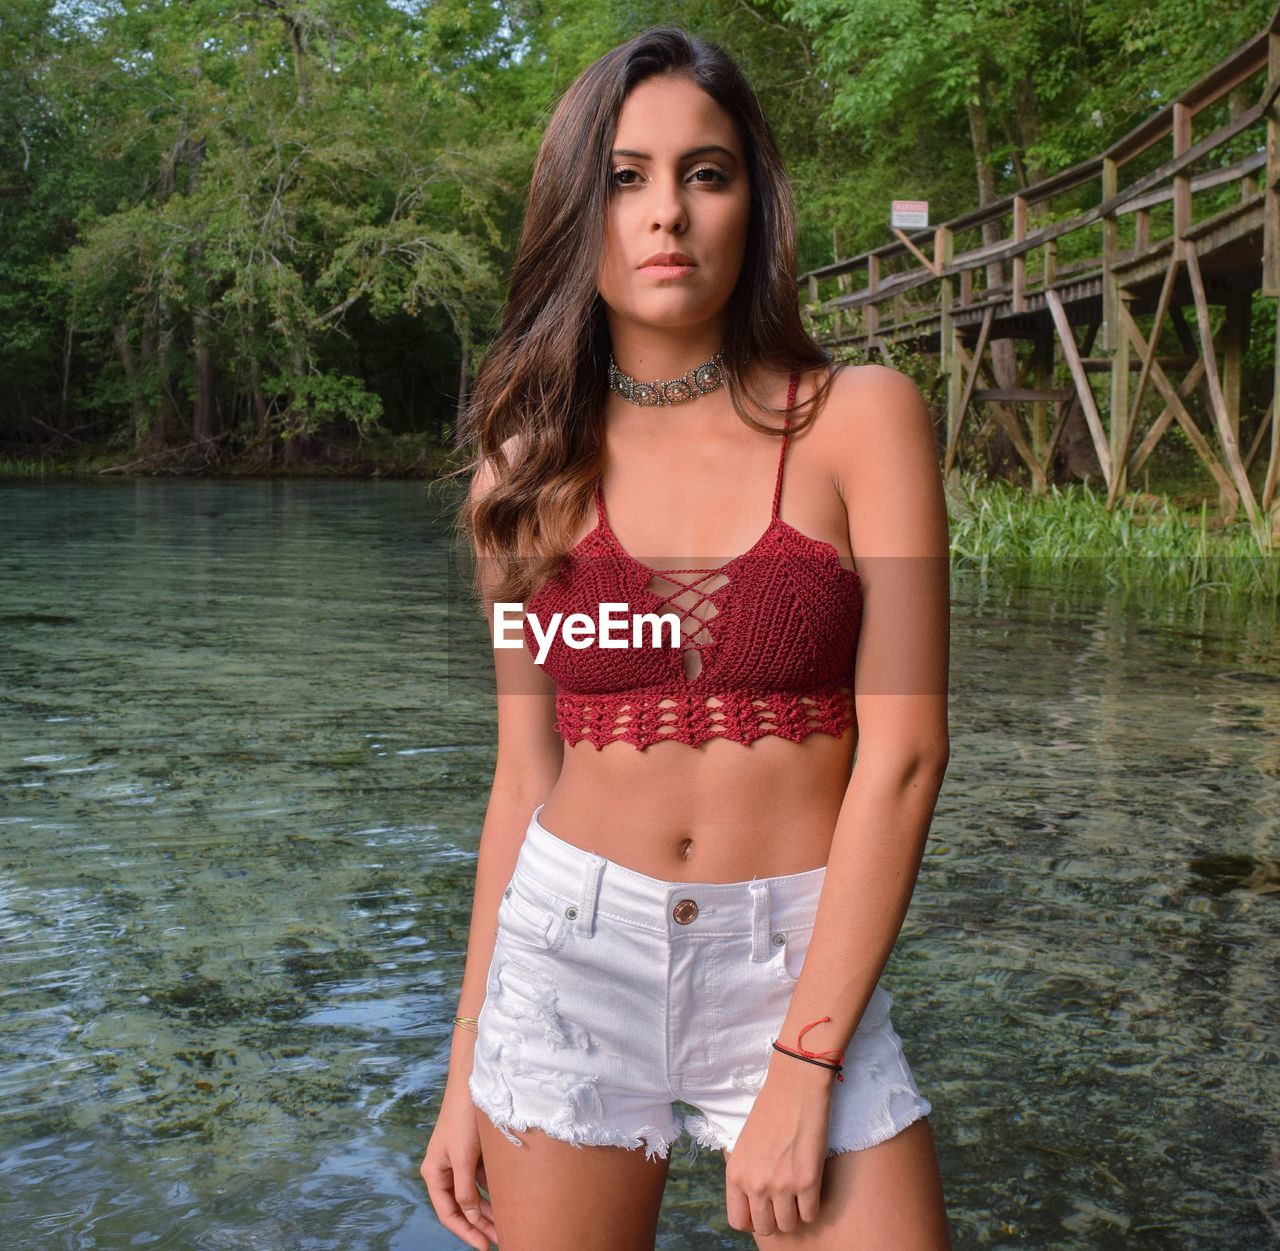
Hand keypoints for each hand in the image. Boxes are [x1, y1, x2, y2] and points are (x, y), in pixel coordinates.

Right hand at [421, 1080, 497, 1249]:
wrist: (476, 1079)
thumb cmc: (464, 1117)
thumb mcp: (463, 1157)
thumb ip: (465, 1189)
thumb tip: (471, 1216)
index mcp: (434, 1172)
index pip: (449, 1213)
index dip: (466, 1232)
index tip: (484, 1246)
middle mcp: (445, 1168)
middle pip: (462, 1206)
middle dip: (481, 1223)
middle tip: (503, 1238)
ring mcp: (460, 1159)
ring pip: (475, 1193)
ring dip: (490, 1208)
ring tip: (510, 1223)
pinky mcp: (475, 1150)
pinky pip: (484, 1177)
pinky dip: (494, 1189)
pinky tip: (509, 1198)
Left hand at [724, 1054, 834, 1234]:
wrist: (795, 1086)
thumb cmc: (770, 1109)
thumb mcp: (744, 1143)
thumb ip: (746, 1173)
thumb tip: (753, 1199)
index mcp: (735, 1174)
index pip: (738, 1220)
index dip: (753, 1218)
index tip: (763, 1209)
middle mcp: (755, 1184)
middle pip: (765, 1227)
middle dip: (775, 1218)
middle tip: (783, 1200)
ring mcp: (781, 1186)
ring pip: (789, 1225)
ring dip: (795, 1214)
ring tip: (798, 1193)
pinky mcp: (807, 1182)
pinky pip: (811, 1215)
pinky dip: (813, 1206)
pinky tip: (811, 1187)